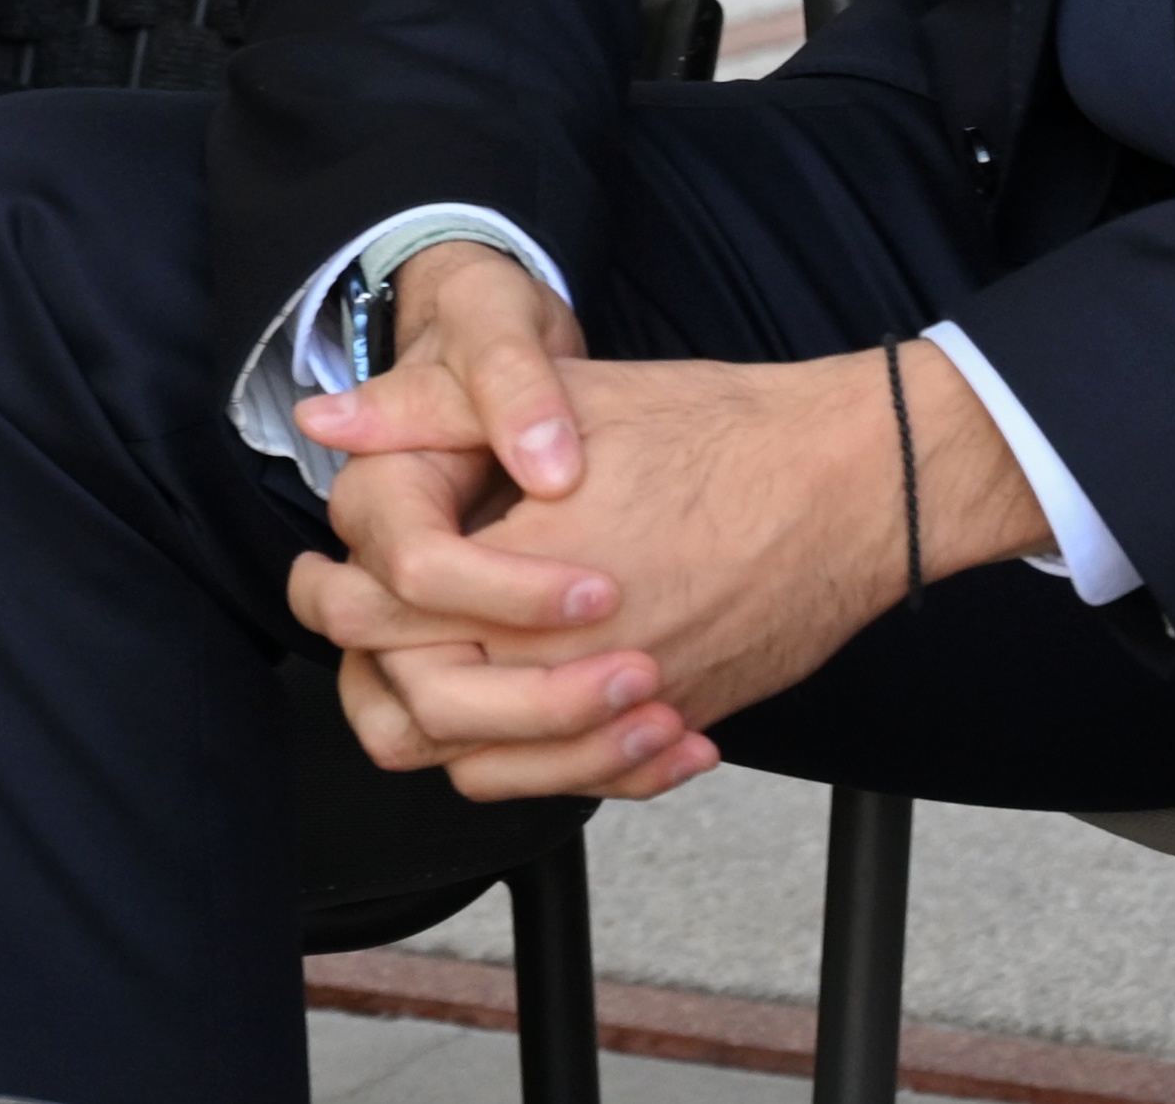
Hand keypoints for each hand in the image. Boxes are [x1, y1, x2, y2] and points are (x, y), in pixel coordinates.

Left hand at [291, 297, 1045, 800]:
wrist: (852, 481)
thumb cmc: (715, 429)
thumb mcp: (563, 394)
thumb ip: (430, 408)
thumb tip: (322, 416)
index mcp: (522, 569)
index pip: (386, 615)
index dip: (356, 590)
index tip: (363, 563)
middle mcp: (569, 655)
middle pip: (424, 707)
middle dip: (392, 667)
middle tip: (390, 626)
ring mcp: (626, 702)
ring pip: (490, 765)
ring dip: (461, 726)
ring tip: (454, 668)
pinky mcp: (675, 722)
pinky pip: (582, 779)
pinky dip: (554, 760)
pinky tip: (557, 710)